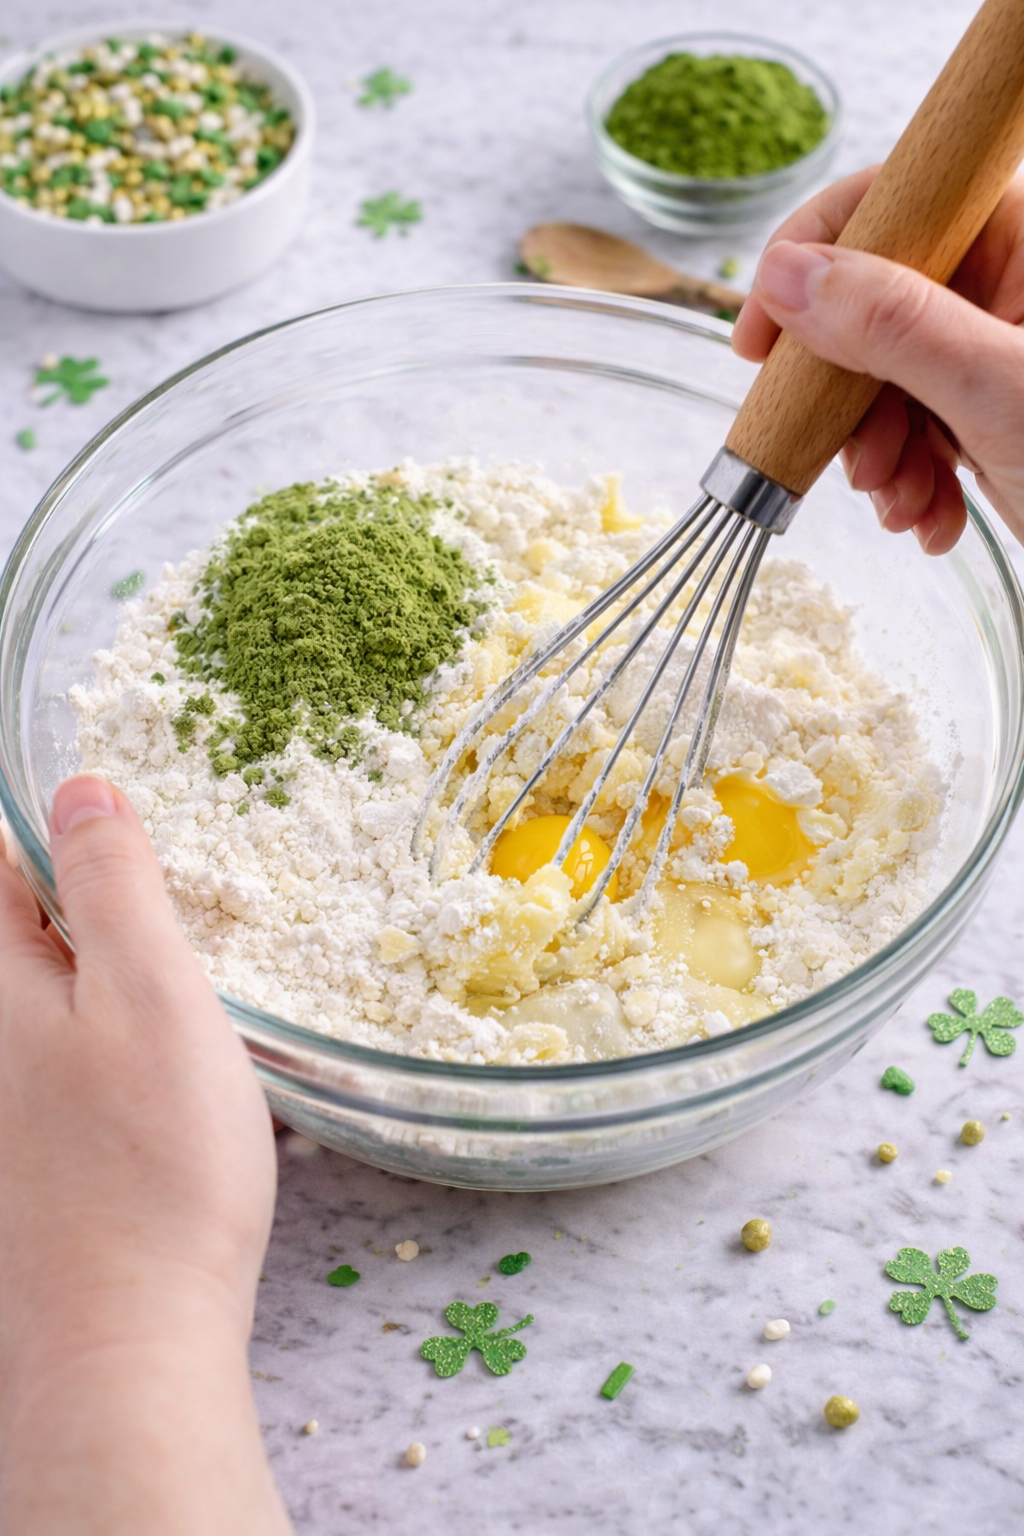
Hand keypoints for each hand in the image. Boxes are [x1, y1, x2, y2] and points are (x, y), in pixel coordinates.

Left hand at [0, 776, 289, 1534]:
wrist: (126, 1343)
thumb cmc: (152, 1163)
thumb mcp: (154, 993)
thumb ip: (112, 884)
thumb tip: (78, 786)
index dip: (60, 825)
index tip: (134, 832)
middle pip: (20, 924)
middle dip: (89, 894)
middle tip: (176, 902)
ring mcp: (4, 1098)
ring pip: (46, 991)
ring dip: (109, 967)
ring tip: (179, 989)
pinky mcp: (29, 1149)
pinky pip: (61, 1051)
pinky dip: (111, 1030)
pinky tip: (162, 1068)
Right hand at [733, 169, 1023, 553]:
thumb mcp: (998, 391)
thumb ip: (891, 325)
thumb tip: (786, 276)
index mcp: (1022, 241)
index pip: (891, 203)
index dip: (810, 260)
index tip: (758, 336)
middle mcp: (1003, 288)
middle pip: (868, 308)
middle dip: (851, 398)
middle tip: (855, 457)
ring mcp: (990, 356)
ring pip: (880, 383)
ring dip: (877, 456)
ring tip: (905, 501)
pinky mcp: (985, 418)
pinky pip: (910, 433)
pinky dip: (909, 485)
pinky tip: (933, 518)